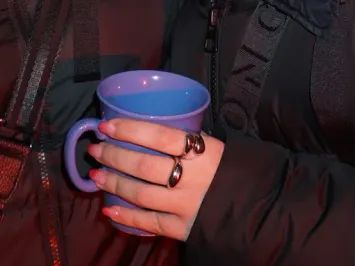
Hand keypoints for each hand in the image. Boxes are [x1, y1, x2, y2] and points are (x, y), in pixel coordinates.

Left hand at [86, 119, 224, 239]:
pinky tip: (108, 209)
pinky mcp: (184, 229)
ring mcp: (187, 206)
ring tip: (95, 174)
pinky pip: (150, 223)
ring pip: (142, 194)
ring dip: (114, 183)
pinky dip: (127, 217)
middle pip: (145, 166)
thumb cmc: (235, 171)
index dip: (130, 130)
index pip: (161, 137)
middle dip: (115, 156)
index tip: (107, 125)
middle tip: (96, 149)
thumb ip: (188, 142)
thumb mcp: (217, 147)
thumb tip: (149, 130)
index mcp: (204, 152)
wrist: (259, 208)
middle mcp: (193, 179)